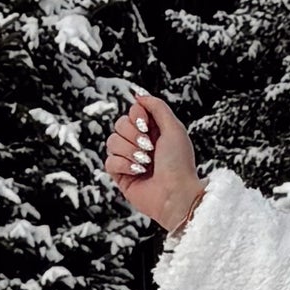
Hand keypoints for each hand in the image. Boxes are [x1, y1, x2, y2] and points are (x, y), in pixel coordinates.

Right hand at [99, 90, 204, 237]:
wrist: (176, 194)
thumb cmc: (179, 163)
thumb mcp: (174, 128)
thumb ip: (157, 107)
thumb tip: (138, 95)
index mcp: (153, 131)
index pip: (132, 111)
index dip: (136, 116)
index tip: (146, 126)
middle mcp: (140, 143)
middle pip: (119, 124)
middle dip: (133, 136)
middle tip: (149, 148)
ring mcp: (129, 159)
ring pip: (112, 141)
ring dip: (130, 152)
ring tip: (146, 164)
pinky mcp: (120, 175)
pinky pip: (109, 161)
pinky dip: (124, 165)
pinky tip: (138, 173)